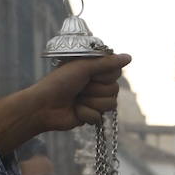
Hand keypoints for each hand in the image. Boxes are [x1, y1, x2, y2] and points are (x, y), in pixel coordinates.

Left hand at [0, 53, 131, 156]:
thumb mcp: (83, 67)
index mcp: (94, 69)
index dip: (104, 75)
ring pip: (110, 104)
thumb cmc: (59, 82)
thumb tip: (129, 57)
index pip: (115, 72)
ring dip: (90, 102)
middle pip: (114, 89)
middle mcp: (97, 84)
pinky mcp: (91, 115)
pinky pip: (100, 117)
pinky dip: (85, 113)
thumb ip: (107, 63)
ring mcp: (95, 100)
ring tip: (77, 99)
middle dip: (95, 90)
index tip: (89, 74)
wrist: (44, 106)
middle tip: (79, 87)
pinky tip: (75, 110)